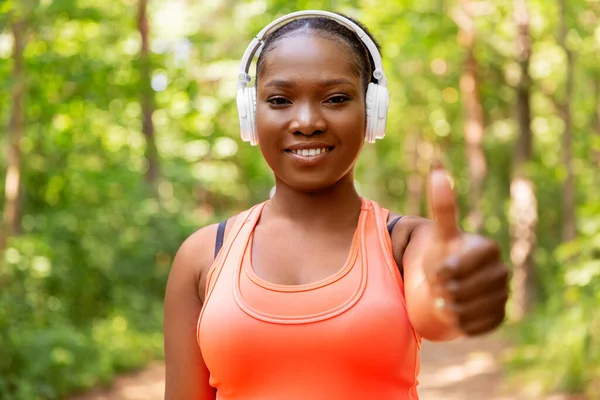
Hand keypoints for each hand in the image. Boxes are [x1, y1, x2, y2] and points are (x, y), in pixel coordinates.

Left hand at [423, 162, 508, 335]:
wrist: (447, 285)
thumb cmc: (441, 254)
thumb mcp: (439, 232)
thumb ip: (442, 204)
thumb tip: (437, 164)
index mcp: (488, 248)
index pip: (452, 269)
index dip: (437, 272)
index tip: (435, 269)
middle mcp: (501, 270)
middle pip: (457, 292)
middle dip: (440, 290)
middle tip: (439, 284)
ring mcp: (502, 295)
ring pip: (463, 311)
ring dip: (447, 307)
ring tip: (445, 297)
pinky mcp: (499, 317)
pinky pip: (471, 327)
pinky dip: (457, 323)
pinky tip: (456, 311)